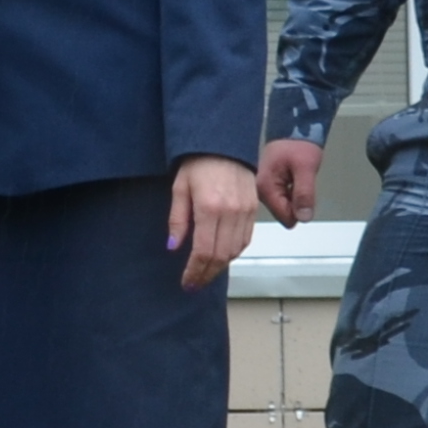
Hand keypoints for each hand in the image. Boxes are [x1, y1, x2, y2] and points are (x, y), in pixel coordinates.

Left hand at [169, 153, 259, 290]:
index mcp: (210, 207)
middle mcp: (231, 212)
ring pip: (235, 251)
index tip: (187, 282)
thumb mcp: (179, 188)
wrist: (223, 143)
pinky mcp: (253, 209)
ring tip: (205, 273)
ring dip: (220, 266)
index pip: (204, 251)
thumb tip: (174, 247)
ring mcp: (245, 211)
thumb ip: (178, 220)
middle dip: (207, 274)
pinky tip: (221, 256)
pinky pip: (245, 239)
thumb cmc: (197, 163)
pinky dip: (233, 252)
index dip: (195, 271)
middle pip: (221, 256)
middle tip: (195, 283)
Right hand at [257, 135, 323, 225]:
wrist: (293, 127)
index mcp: (264, 187)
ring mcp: (262, 188)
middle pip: (284, 213)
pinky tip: (292, 176)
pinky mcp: (267, 185)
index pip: (285, 217)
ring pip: (284, 206)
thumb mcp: (306, 168)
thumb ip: (304, 194)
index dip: (300, 208)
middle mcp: (258, 190)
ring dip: (294, 195)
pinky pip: (283, 198)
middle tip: (299, 180)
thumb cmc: (298, 142)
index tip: (304, 191)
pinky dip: (292, 190)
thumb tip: (303, 217)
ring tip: (296, 176)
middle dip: (296, 202)